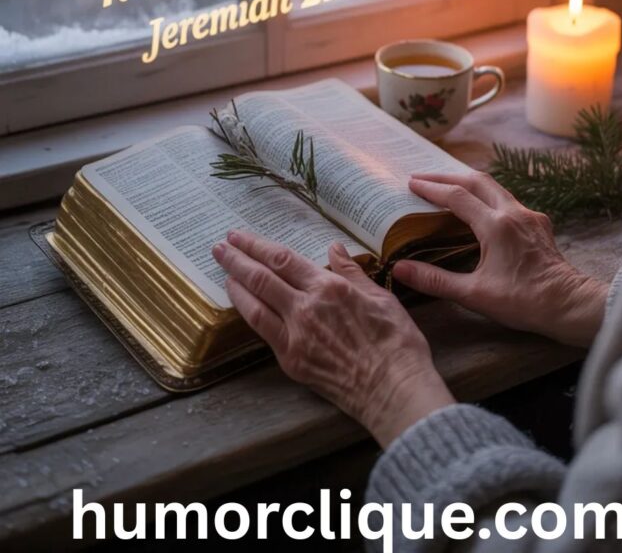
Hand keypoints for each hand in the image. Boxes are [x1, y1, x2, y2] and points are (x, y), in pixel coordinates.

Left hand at [212, 232, 453, 447]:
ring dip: (236, 284)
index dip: (258, 246)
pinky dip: (249, 314)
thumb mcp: (380, 296)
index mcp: (329, 287)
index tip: (239, 236)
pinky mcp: (292, 361)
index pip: (284, 260)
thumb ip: (351, 271)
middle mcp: (306, 308)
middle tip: (220, 246)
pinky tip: (242, 305)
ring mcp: (295, 336)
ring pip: (255, 304)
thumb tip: (335, 248)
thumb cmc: (396, 342)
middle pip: (262, 277)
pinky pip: (263, 332)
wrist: (394, 389)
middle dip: (238, 259)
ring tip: (223, 271)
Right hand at [393, 172, 607, 347]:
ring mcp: (529, 216)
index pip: (456, 196)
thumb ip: (435, 280)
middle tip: (423, 177)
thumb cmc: (524, 302)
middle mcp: (513, 212)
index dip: (431, 188)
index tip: (410, 182)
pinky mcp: (539, 224)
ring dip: (469, 183)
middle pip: (476, 180)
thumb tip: (399, 269)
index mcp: (495, 225)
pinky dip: (488, 196)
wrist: (570, 305)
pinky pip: (509, 200)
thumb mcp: (474, 294)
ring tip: (449, 187)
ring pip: (495, 187)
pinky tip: (483, 209)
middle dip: (447, 176)